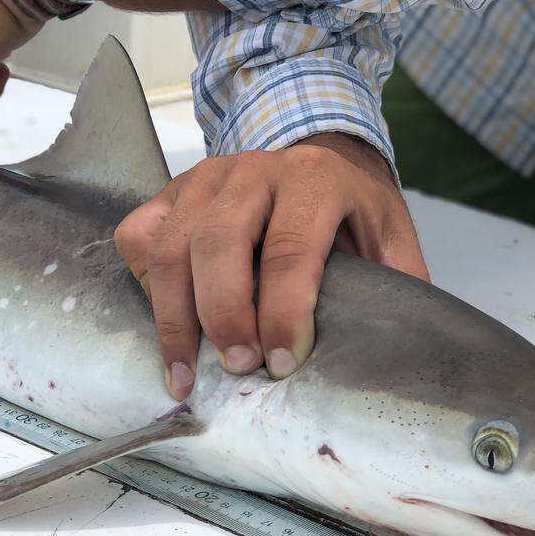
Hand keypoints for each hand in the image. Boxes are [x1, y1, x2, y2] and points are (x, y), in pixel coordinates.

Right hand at [114, 133, 428, 400]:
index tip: (283, 363)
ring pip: (169, 247)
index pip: (289, 248)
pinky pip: (138, 237)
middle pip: (218, 243)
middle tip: (237, 368)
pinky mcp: (170, 192)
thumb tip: (392, 355)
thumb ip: (396, 288)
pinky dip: (142, 285)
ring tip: (187, 374)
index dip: (282, 312)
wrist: (320, 161)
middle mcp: (253, 168)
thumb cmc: (352, 214)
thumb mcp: (390, 240)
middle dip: (223, 314)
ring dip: (174, 318)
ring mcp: (203, 177)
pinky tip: (167, 323)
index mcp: (314, 178)